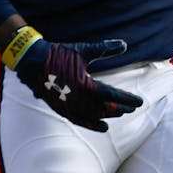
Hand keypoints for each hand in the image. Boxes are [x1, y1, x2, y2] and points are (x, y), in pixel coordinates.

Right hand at [13, 38, 142, 131]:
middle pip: (105, 108)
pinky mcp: (61, 109)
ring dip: (109, 116)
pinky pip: (79, 120)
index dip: (127, 99)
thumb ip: (105, 48)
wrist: (32, 62)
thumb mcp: (83, 49)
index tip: (140, 102)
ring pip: (93, 116)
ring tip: (121, 113)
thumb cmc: (59, 53)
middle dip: (120, 108)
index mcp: (85, 85)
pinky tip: (103, 127)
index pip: (112, 95)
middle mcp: (78, 99)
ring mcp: (68, 106)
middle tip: (133, 107)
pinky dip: (92, 125)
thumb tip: (124, 45)